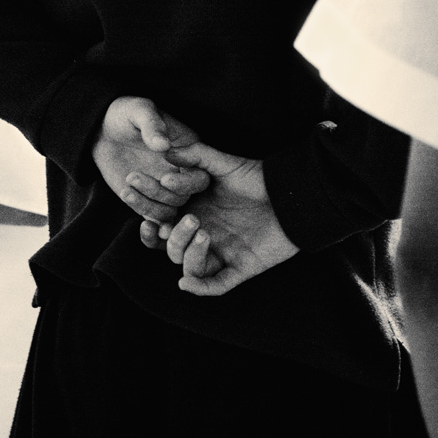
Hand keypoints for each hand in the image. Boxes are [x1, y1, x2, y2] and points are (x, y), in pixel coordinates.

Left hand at [91, 96, 208, 221]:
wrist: (104, 130)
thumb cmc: (126, 115)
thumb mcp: (139, 111)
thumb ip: (152, 125)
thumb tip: (163, 144)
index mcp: (189, 152)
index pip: (199, 177)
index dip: (185, 182)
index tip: (164, 177)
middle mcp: (181, 173)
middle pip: (185, 197)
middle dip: (160, 193)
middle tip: (132, 177)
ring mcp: (165, 189)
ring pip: (168, 210)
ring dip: (148, 203)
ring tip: (126, 186)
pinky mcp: (148, 199)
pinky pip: (151, 214)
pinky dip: (140, 210)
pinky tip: (126, 194)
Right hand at [141, 142, 298, 295]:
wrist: (293, 195)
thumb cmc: (258, 178)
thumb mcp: (223, 164)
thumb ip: (196, 156)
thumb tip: (165, 150)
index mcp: (193, 213)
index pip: (162, 224)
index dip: (149, 222)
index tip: (145, 216)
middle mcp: (203, 236)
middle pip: (171, 247)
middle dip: (173, 236)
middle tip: (188, 218)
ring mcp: (221, 254)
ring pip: (189, 267)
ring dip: (188, 253)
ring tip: (202, 232)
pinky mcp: (240, 268)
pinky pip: (215, 285)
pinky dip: (199, 287)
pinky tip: (187, 282)